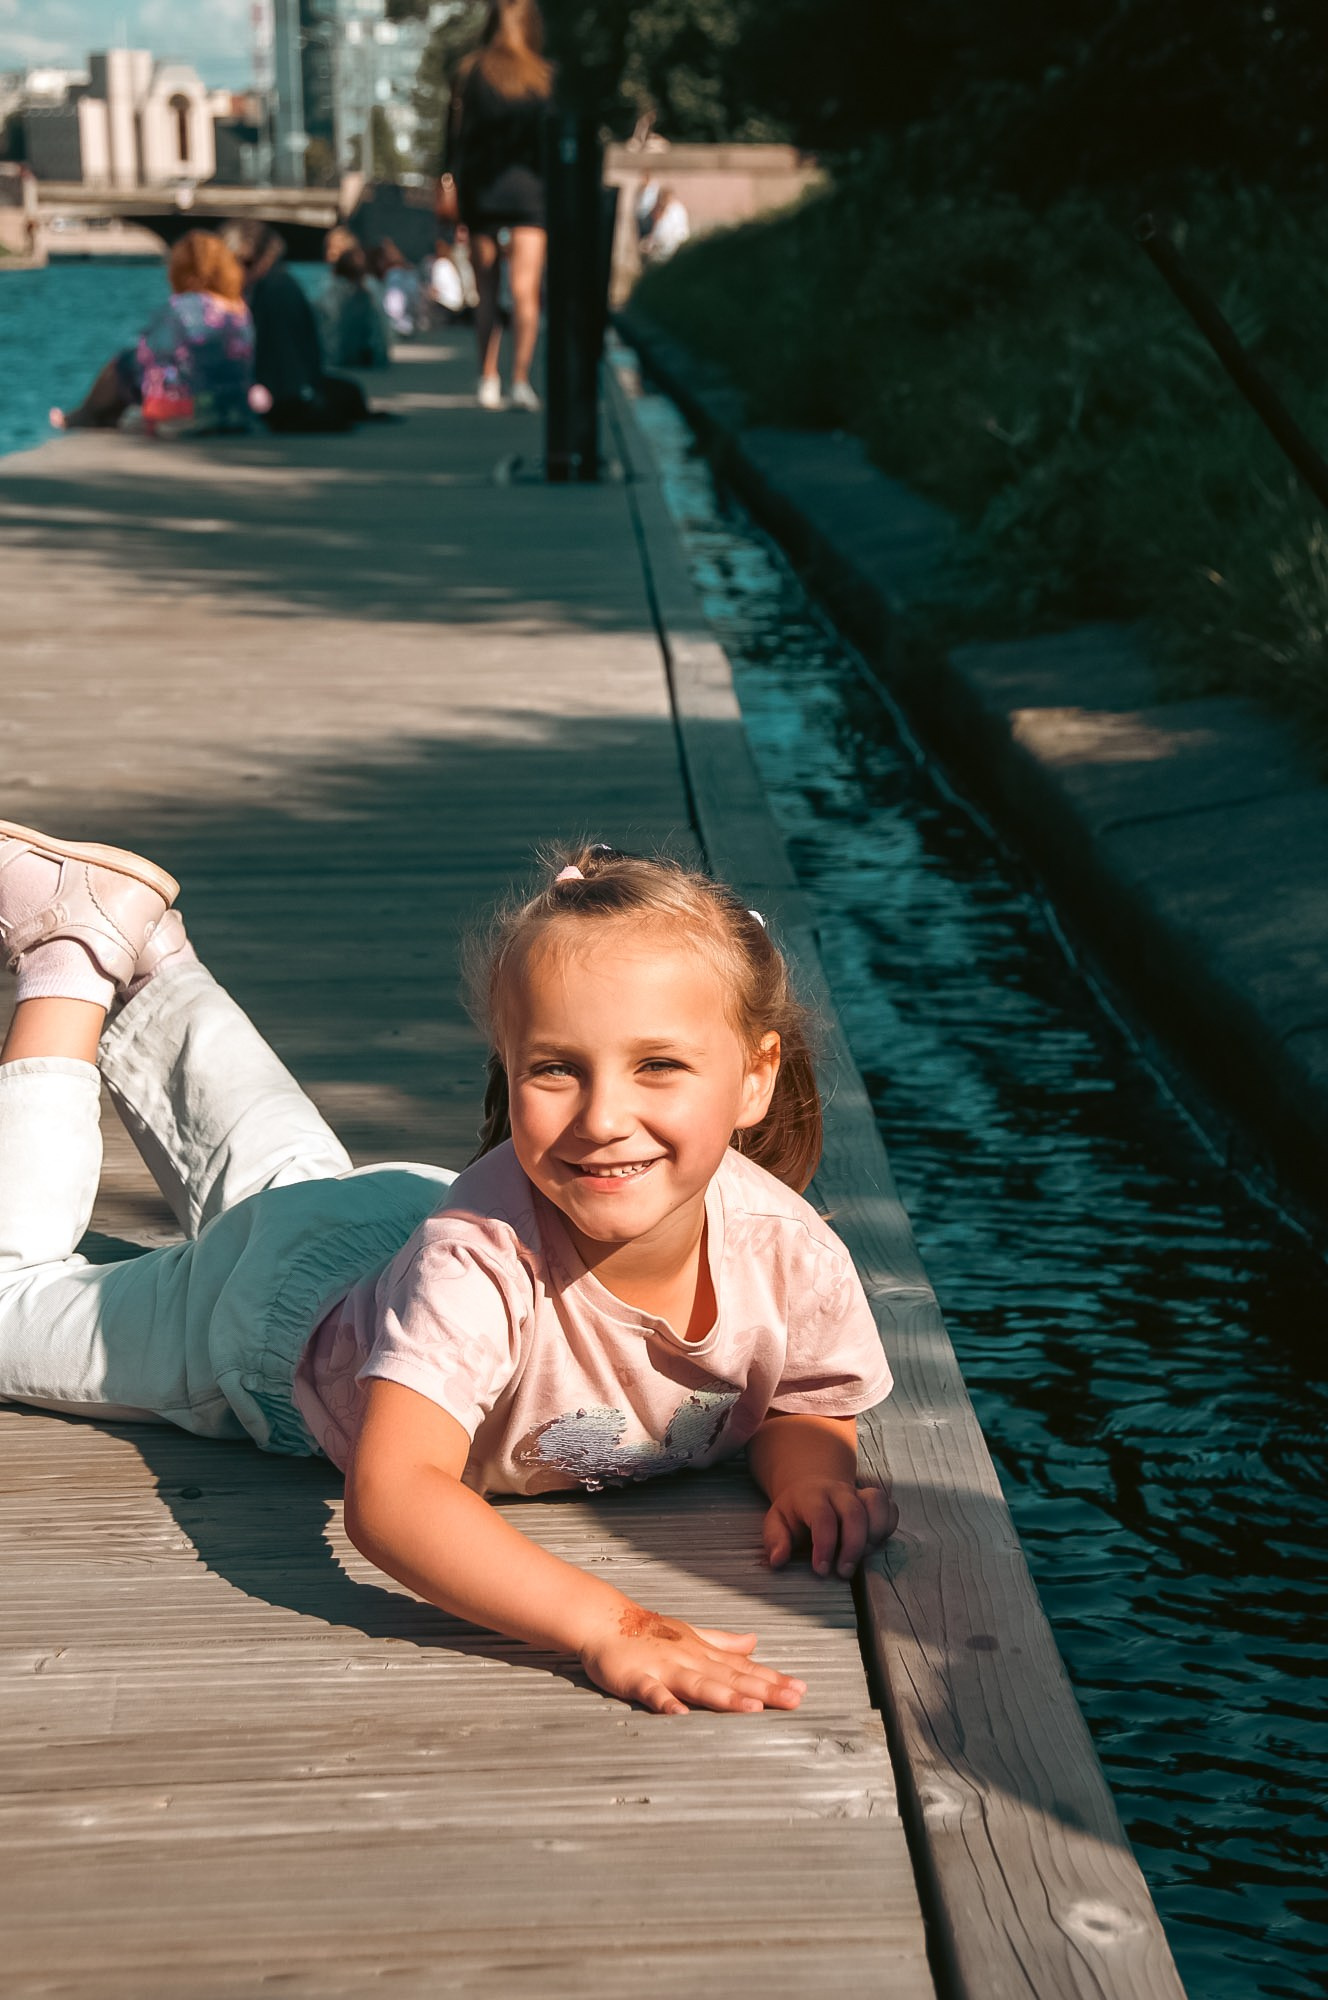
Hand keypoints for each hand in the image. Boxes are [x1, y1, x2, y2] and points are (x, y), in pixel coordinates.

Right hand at [579, 1604, 806, 1715]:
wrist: (605, 1620)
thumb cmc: (650, 1632)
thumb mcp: (692, 1634)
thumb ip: (723, 1642)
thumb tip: (755, 1642)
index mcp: (703, 1653)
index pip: (744, 1668)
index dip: (773, 1679)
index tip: (801, 1690)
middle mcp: (690, 1660)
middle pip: (731, 1678)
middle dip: (764, 1690)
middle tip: (794, 1700)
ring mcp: (665, 1668)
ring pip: (700, 1685)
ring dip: (726, 1697)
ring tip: (753, 1709)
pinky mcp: (638, 1678)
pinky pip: (653, 1693)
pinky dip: (666, 1703)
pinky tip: (679, 1715)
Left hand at [763, 1478, 897, 1577]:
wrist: (812, 1486)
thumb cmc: (796, 1511)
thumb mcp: (777, 1521)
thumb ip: (776, 1540)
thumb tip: (778, 1560)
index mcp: (812, 1496)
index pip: (823, 1517)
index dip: (825, 1545)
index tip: (821, 1570)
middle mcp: (838, 1492)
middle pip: (854, 1513)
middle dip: (852, 1547)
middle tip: (844, 1572)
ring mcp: (859, 1494)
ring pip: (877, 1505)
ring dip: (874, 1535)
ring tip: (862, 1557)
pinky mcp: (874, 1501)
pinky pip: (890, 1509)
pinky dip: (887, 1528)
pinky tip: (873, 1544)